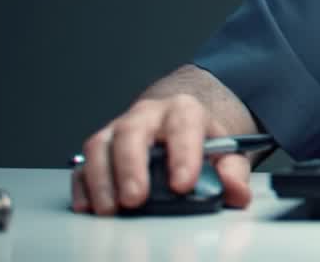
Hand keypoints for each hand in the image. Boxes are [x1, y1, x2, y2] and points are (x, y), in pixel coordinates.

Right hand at [71, 94, 252, 214]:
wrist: (180, 119)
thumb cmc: (201, 138)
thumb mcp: (227, 150)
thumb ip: (233, 171)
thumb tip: (236, 191)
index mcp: (184, 110)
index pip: (184, 125)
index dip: (183, 155)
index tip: (183, 184)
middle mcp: (148, 115)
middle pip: (132, 132)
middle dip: (131, 167)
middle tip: (135, 198)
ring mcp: (120, 129)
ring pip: (101, 144)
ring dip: (102, 178)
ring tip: (111, 208)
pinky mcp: (101, 148)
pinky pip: (84, 163)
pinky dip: (83, 186)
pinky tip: (90, 206)